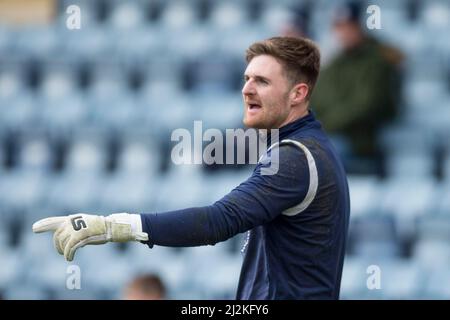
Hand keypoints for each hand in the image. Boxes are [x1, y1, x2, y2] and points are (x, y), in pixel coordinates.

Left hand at [32, 213, 147, 260]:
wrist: (110, 227)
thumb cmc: (98, 228)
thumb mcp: (84, 225)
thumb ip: (72, 230)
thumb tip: (65, 241)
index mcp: (72, 218)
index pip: (55, 221)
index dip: (44, 225)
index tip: (34, 229)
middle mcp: (72, 222)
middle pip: (57, 236)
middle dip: (57, 246)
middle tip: (61, 252)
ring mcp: (76, 229)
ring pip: (63, 243)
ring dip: (63, 251)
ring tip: (68, 255)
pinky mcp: (80, 236)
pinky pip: (69, 248)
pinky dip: (68, 254)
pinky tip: (70, 258)